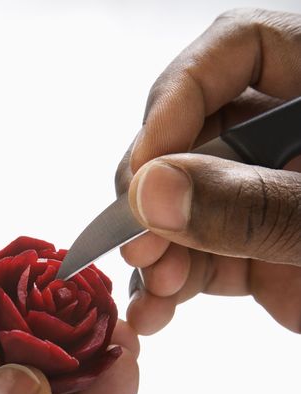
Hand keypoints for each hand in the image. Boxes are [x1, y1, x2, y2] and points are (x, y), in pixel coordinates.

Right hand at [116, 8, 300, 334]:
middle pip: (193, 135)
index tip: (143, 168)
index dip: (175, 103)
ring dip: (159, 250)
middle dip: (158, 194)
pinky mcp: (254, 241)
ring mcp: (263, 188)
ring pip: (185, 203)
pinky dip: (173, 282)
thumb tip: (151, 193)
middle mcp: (286, 128)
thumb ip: (255, 204)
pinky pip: (199, 251)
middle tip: (139, 241)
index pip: (234, 51)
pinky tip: (155, 309)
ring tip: (153, 290)